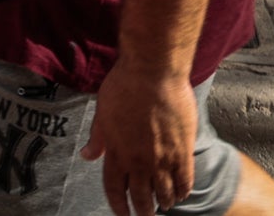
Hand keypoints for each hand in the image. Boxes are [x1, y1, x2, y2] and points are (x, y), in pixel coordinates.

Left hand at [83, 60, 198, 215]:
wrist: (152, 72)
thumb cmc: (124, 86)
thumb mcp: (102, 112)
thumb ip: (98, 138)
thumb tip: (87, 155)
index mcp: (117, 153)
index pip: (115, 190)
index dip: (118, 206)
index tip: (122, 214)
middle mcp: (139, 161)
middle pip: (142, 197)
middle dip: (143, 211)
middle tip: (146, 215)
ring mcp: (163, 158)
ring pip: (165, 192)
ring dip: (164, 202)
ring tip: (165, 205)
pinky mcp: (183, 150)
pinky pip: (185, 179)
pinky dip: (183, 190)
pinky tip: (182, 193)